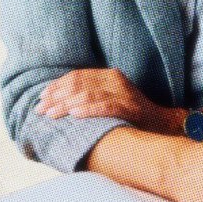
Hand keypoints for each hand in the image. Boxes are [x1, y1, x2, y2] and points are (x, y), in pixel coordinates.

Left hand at [35, 68, 181, 134]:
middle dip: (56, 97)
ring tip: (51, 114)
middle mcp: (115, 80)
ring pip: (88, 94)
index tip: (41, 97)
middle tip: (40, 109)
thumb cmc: (130, 116)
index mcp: (109, 75)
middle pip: (79, 84)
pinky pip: (105, 106)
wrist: (162, 125)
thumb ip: (90, 97)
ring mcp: (124, 93)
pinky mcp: (130, 107)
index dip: (57, 86)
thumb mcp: (109, 100)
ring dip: (66, 105)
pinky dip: (87, 109)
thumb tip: (59, 103)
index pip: (77, 76)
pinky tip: (74, 114)